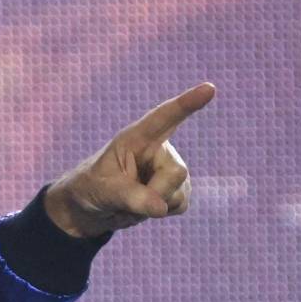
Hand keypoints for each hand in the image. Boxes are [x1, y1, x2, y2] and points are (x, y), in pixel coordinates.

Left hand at [41, 82, 215, 237]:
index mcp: (137, 137)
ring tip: (132, 201)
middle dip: (157, 193)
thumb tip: (161, 208)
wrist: (92, 208)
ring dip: (156, 206)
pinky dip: (162, 212)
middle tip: (128, 200)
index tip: (209, 89)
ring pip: (180, 192)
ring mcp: (170, 168)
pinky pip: (181, 204)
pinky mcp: (177, 189)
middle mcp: (158, 149)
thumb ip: (130, 196)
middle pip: (177, 171)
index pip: (164, 117)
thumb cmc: (92, 188)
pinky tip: (146, 206)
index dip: (187, 103)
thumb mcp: (103, 191)